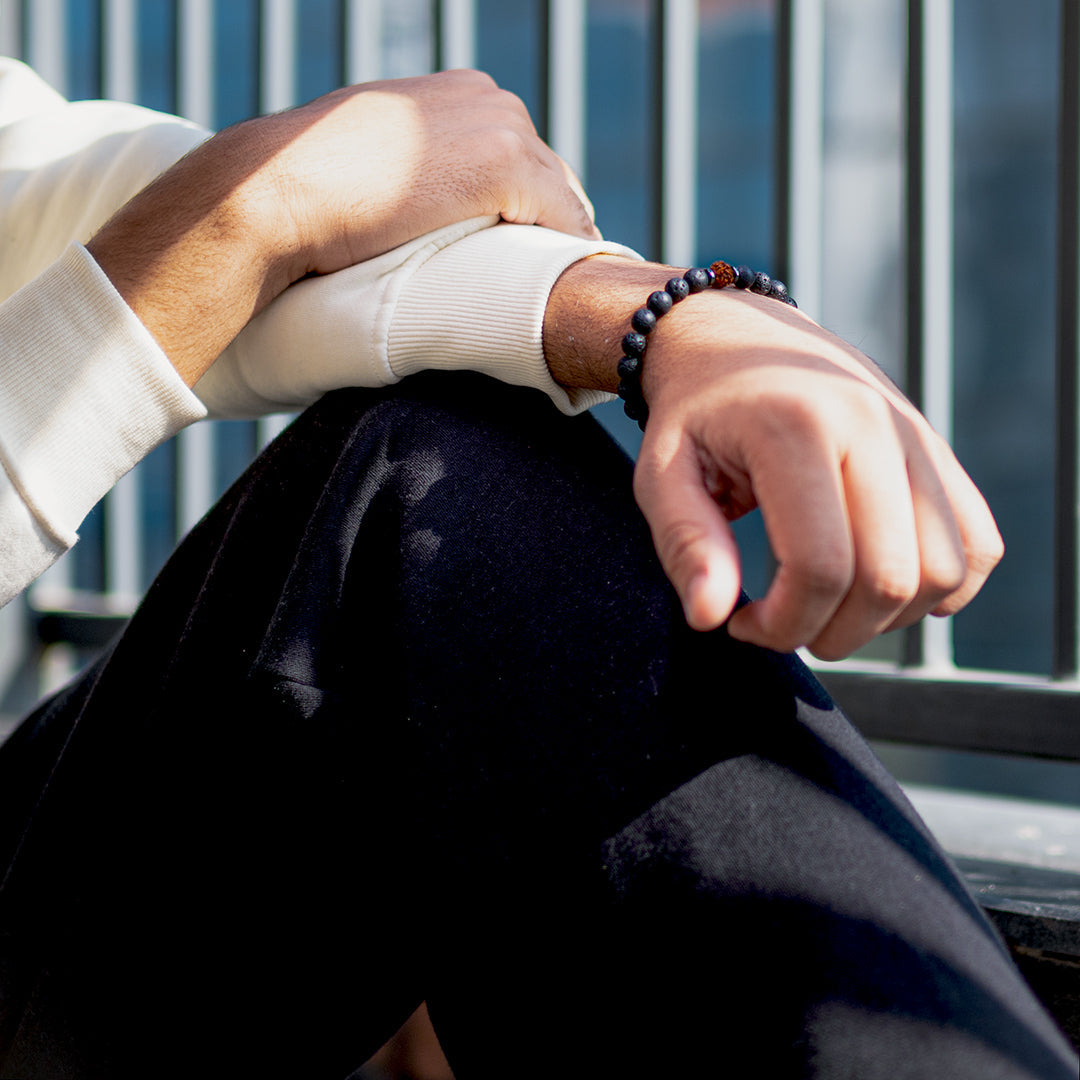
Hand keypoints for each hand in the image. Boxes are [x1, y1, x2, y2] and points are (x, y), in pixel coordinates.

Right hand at [244, 68, 599, 279]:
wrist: (279, 189)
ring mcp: (498, 126)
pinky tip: (564, 287)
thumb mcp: (377, 156)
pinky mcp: (503, 164)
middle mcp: (487, 96)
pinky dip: (568, 251)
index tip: (535, 246)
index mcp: (459, 92)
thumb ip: (417, 164)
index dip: (533, 205)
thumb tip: (423, 200)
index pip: (523, 152)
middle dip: (552, 222)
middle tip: (553, 276)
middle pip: (551, 171)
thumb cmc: (310, 185)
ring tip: (561, 288)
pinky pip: (563, 217)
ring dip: (560, 240)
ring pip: (563, 194)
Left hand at [544, 258, 1002, 659]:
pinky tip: (880, 587)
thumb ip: (685, 544)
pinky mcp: (935, 448)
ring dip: (888, 619)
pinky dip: (944, 587)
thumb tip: (709, 617)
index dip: (785, 624)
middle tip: (782, 624)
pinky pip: (977, 542)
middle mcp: (872, 423)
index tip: (742, 623)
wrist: (732, 335)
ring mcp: (914, 433)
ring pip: (946, 570)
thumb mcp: (660, 473)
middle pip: (891, 578)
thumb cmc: (692, 413)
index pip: (820, 566)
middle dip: (835, 632)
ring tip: (826, 605)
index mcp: (797, 426)